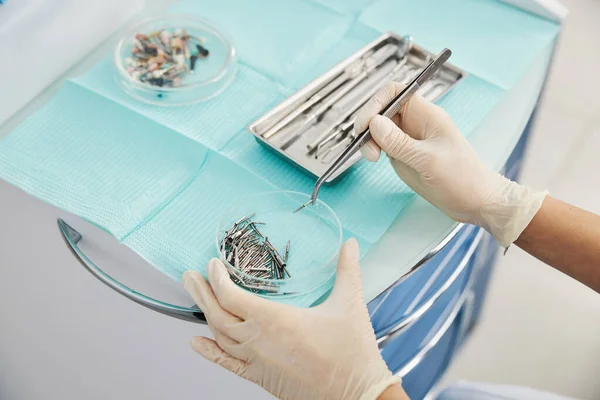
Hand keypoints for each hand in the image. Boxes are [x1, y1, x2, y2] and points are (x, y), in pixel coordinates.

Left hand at [182, 239, 401, 399]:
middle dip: (201, 292)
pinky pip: (227, 364)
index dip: (217, 279)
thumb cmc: (352, 353)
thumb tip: (352, 244)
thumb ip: (347, 270)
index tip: (213, 265)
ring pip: (220, 337)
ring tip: (196, 297)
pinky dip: (209, 353)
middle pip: (217, 314)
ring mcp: (257, 362)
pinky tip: (196, 343)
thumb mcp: (349, 304)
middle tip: (189, 276)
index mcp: (275, 319)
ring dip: (204, 315)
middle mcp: (259, 340)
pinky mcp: (260, 378)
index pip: (231, 296)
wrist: (357, 395)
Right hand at [355, 82, 546, 246]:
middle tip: (367, 148)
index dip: (376, 103)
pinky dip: (373, 149)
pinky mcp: (405, 155)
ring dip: (369, 140)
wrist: (475, 201)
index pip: (395, 93)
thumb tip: (374, 123)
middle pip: (382, 111)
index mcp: (426, 115)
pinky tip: (375, 160)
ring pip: (379, 129)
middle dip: (369, 125)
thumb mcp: (428, 160)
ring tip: (372, 158)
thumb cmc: (463, 178)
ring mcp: (409, 140)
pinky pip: (383, 145)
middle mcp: (416, 124)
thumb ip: (399, 142)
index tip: (366, 124)